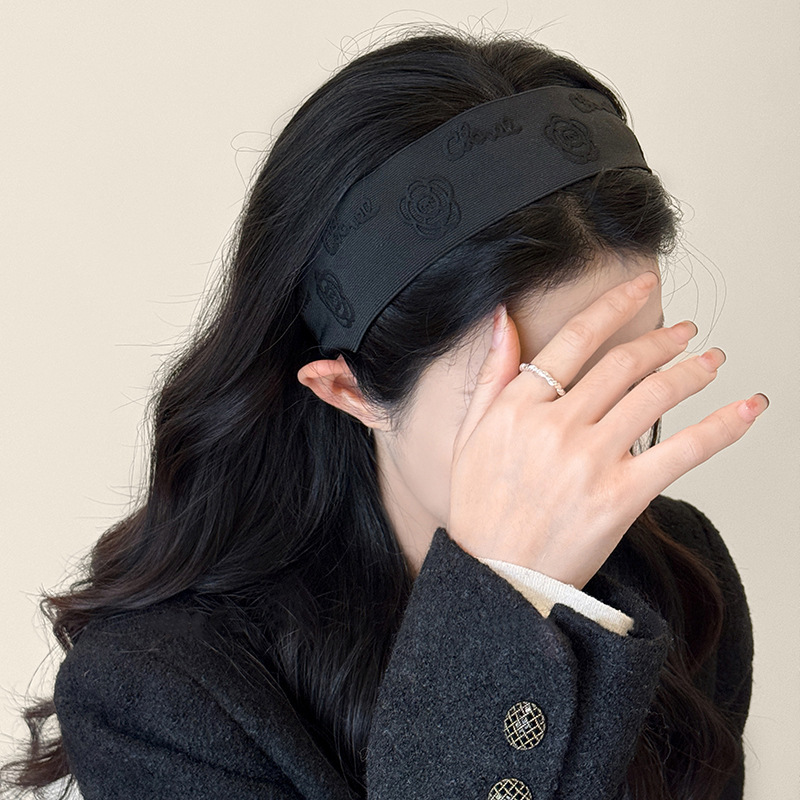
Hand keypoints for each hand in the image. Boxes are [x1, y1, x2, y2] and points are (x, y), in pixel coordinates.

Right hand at [446, 272, 767, 589]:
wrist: (497, 576)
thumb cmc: (481, 509)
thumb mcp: (470, 435)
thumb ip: (491, 374)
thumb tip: (501, 319)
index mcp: (518, 407)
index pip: (574, 340)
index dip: (614, 305)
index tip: (641, 287)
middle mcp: (555, 427)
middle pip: (623, 364)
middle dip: (663, 339)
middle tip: (685, 331)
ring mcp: (590, 461)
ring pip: (655, 396)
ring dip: (694, 371)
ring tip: (713, 361)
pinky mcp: (620, 497)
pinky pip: (681, 452)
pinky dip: (722, 427)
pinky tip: (748, 408)